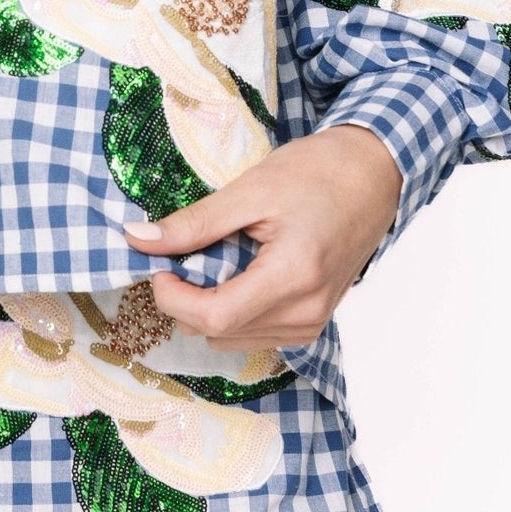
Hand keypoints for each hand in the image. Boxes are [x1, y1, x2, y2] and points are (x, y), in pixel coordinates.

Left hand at [121, 123, 403, 349]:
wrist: (372, 175)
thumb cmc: (317, 174)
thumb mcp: (250, 191)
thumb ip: (194, 222)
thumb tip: (138, 239)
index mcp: (293, 277)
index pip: (214, 317)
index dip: (172, 296)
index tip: (158, 263)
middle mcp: (306, 313)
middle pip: (218, 332)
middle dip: (186, 298)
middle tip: (183, 253)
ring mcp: (312, 323)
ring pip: (231, 338)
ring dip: (208, 305)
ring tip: (216, 257)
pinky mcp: (312, 323)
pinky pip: (253, 332)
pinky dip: (232, 309)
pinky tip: (237, 271)